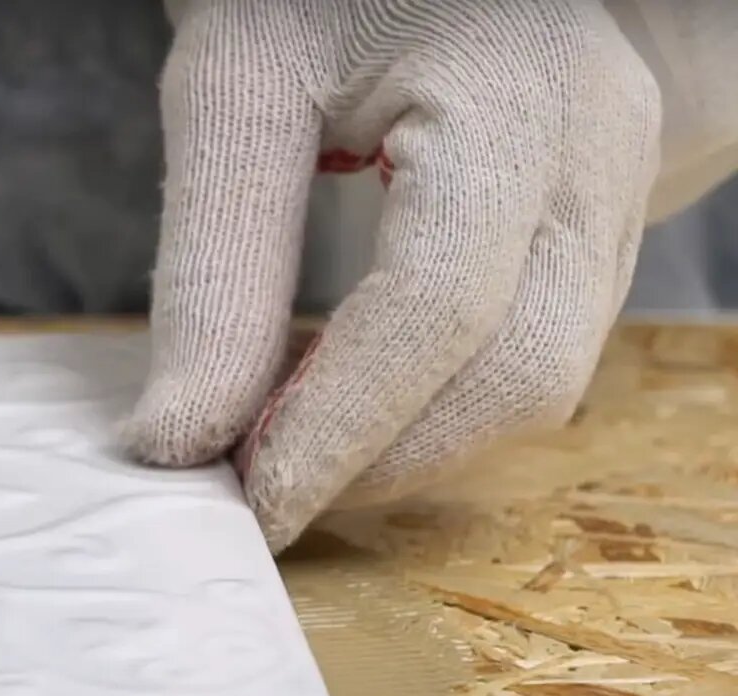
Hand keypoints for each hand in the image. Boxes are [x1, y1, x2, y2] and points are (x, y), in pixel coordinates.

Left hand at [128, 0, 661, 550]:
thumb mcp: (230, 91)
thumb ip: (214, 270)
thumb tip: (182, 441)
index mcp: (510, 89)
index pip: (438, 308)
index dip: (341, 428)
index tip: (251, 504)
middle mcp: (597, 136)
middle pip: (522, 367)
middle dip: (386, 456)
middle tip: (258, 483)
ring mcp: (617, 175)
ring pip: (546, 374)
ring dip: (413, 437)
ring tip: (283, 432)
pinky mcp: (598, 209)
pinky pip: (542, 342)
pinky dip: (439, 396)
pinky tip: (341, 388)